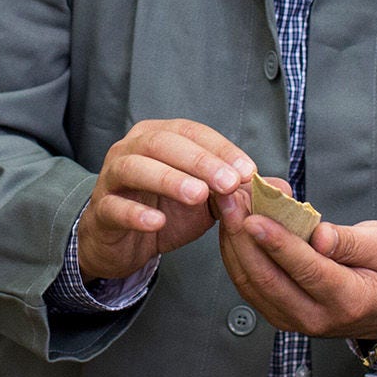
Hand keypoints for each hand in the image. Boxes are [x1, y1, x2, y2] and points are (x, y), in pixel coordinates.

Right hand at [76, 120, 254, 281]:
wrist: (124, 244)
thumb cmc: (164, 211)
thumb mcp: (205, 200)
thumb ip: (234, 190)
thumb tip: (276, 188)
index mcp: (158, 137)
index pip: (191, 132)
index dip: (221, 149)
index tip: (248, 170)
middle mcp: (131, 149)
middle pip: (163, 143)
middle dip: (200, 161)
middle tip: (228, 182)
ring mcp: (111, 177)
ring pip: (135, 168)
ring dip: (169, 178)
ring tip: (197, 195)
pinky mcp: (100, 210)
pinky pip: (114, 207)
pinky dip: (135, 213)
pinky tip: (156, 222)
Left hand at [215, 186, 376, 340]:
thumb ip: (353, 242)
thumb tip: (319, 236)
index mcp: (349, 299)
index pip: (308, 271)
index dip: (279, 244)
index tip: (255, 218)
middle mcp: (317, 317)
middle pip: (270, 280)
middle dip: (243, 237)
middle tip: (231, 201)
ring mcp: (294, 320)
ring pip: (252, 285)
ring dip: (234, 244)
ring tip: (228, 206)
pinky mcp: (279, 314)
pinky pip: (249, 287)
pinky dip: (236, 256)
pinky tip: (232, 227)